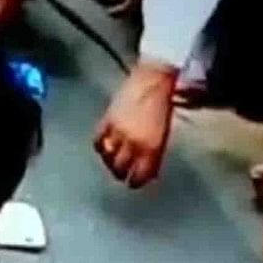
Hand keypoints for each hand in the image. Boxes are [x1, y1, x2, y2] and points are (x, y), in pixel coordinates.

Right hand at [94, 62, 174, 187]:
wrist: (153, 80)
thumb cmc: (163, 106)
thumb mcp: (164, 134)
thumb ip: (154, 153)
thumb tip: (147, 168)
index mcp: (150, 148)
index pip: (138, 175)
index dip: (135, 181)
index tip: (134, 183)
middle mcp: (133, 143)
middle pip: (120, 168)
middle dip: (120, 174)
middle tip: (121, 174)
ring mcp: (118, 132)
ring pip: (107, 157)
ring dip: (109, 162)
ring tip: (111, 163)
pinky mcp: (107, 120)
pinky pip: (98, 141)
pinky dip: (100, 147)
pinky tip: (104, 148)